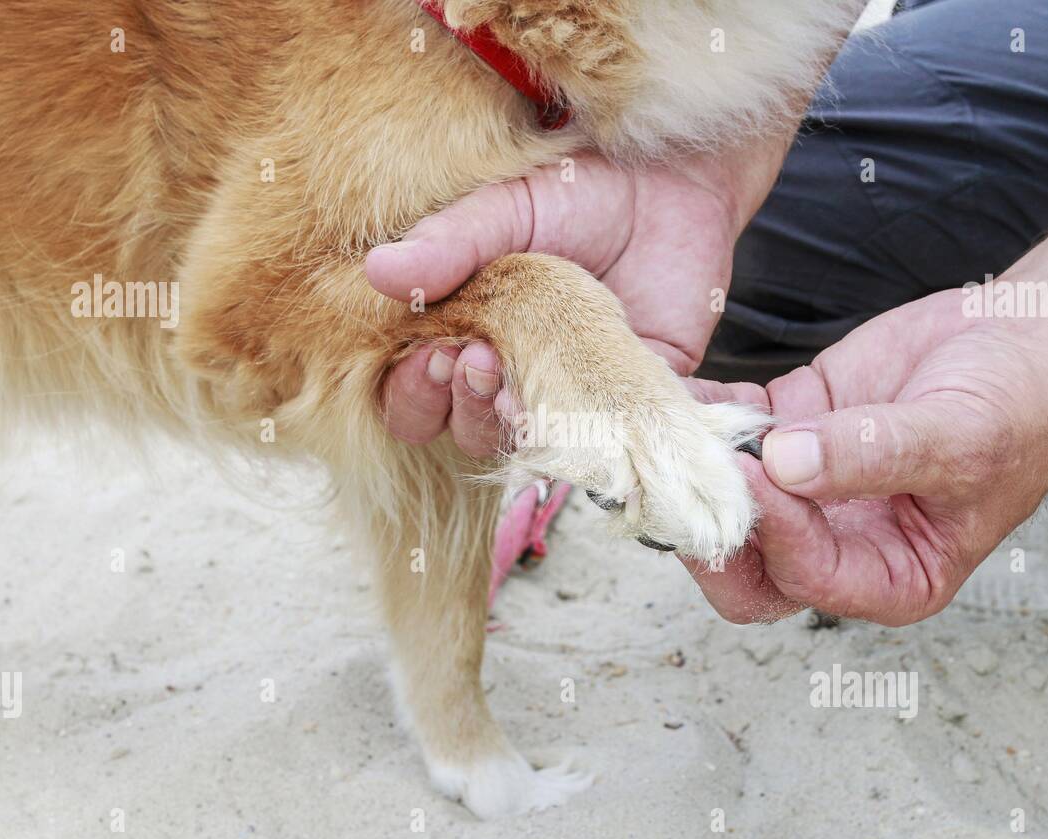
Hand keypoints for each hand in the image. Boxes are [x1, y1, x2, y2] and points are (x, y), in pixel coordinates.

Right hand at [372, 142, 787, 453]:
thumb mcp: (508, 208)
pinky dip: (620, 436)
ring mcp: (571, 395)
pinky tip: (614, 410)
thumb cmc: (577, 192)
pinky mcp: (632, 399)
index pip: (416, 395)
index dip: (414, 391)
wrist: (669, 183)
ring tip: (524, 386)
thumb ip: (450, 242)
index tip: (434, 354)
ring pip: (530, 447)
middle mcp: (511, 376)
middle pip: (464, 431)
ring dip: (520, 426)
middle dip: (463, 408)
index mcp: (464, 336)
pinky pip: (624, 438)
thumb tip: (378, 271)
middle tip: (479, 362)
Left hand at [688, 105, 1047, 626]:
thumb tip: (785, 465)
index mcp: (891, 577)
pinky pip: (733, 432)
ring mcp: (808, 489)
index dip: (774, 532)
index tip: (756, 472)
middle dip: (709, 525)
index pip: (806, 579)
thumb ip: (873, 455)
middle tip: (684, 474)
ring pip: (728, 497)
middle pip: (747, 567)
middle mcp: (839, 543)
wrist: (1027, 342)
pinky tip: (683, 389)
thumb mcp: (959, 438)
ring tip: (666, 424)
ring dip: (696, 466)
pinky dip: (705, 414)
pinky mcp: (790, 430)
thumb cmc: (1020, 407)